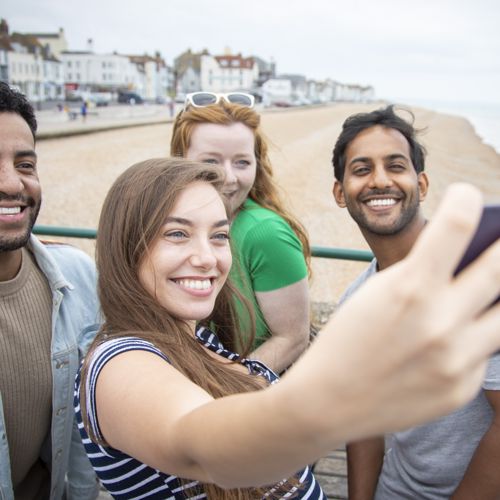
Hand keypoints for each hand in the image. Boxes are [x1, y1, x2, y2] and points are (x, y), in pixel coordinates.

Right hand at [281, 183, 499, 442]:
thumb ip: (422, 271)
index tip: (466, 196)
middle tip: (498, 236)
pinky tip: (449, 339)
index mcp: (410, 287)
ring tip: (483, 287)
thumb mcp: (376, 293)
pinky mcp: (463, 387)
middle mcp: (441, 321)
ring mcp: (457, 358)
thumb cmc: (346, 339)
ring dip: (496, 294)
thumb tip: (468, 251)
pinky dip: (473, 337)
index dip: (466, 198)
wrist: (328, 400)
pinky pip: (486, 351)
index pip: (457, 223)